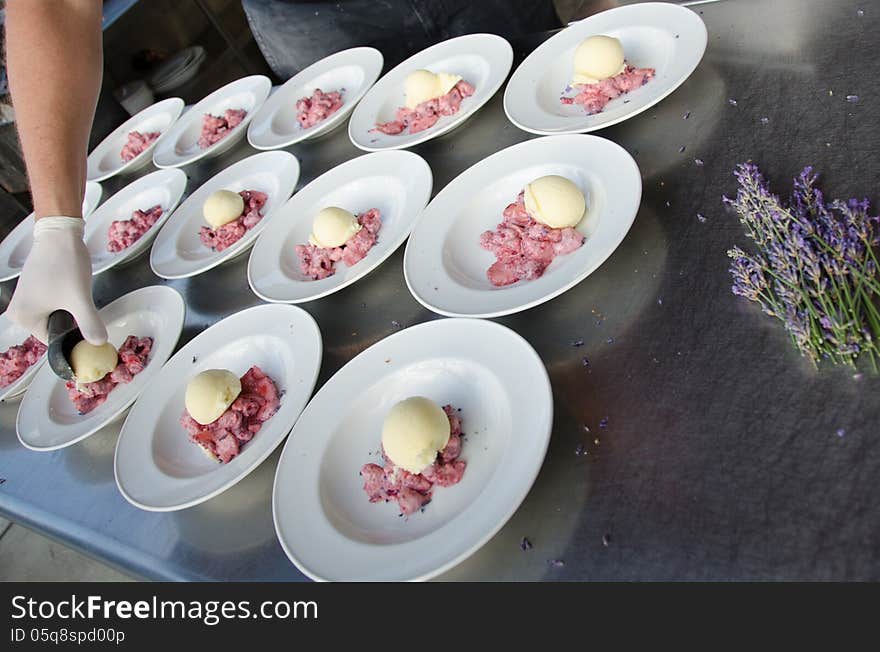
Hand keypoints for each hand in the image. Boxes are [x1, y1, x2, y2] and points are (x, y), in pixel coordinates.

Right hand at [7, 216, 106, 344]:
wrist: (60, 233)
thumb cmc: (65, 264)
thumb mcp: (79, 299)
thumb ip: (89, 324)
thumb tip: (98, 343)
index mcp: (24, 318)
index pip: (53, 341)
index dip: (74, 338)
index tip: (91, 332)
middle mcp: (19, 312)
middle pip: (54, 329)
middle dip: (73, 324)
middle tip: (86, 309)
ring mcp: (25, 300)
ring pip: (56, 317)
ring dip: (71, 312)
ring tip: (78, 296)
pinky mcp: (33, 290)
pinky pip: (53, 306)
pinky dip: (66, 303)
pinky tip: (72, 291)